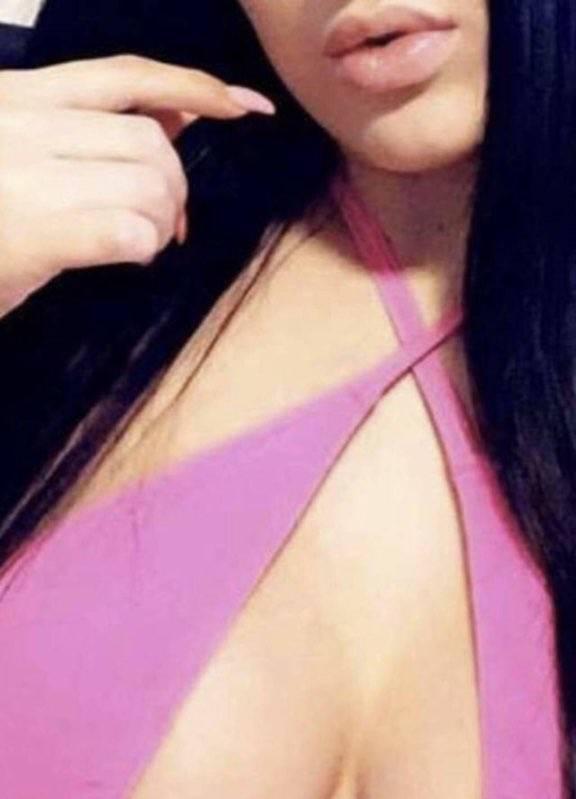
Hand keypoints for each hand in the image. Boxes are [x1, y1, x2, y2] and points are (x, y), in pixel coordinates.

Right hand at [0, 53, 275, 315]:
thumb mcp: (27, 155)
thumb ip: (96, 128)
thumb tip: (178, 112)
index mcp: (17, 96)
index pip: (124, 76)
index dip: (194, 86)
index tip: (247, 106)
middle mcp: (18, 123)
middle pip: (148, 142)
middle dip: (175, 186)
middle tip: (165, 223)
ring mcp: (20, 178)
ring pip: (146, 184)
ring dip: (161, 221)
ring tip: (137, 243)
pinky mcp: (30, 234)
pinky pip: (124, 229)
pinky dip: (142, 245)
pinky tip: (126, 254)